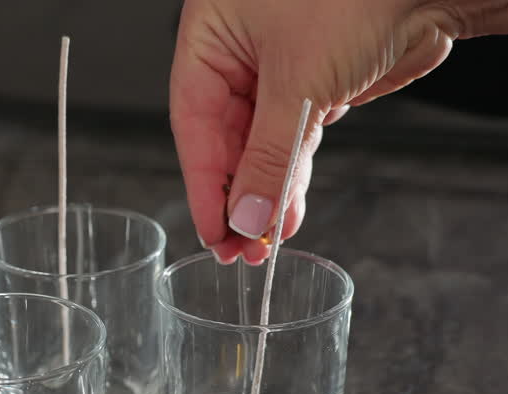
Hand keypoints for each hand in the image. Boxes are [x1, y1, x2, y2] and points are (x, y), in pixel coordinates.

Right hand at [169, 0, 458, 262]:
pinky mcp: (314, 84)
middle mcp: (238, 51)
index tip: (213, 231)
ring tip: (264, 240)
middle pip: (223, 139)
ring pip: (260, 145)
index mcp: (211, 33)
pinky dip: (292, 176)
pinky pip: (292, 140)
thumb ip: (269, 157)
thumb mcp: (301, 83)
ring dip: (264, 195)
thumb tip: (247, 215)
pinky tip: (287, 210)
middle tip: (238, 247)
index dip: (203, 183)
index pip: (193, 122)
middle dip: (236, 196)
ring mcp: (277, 68)